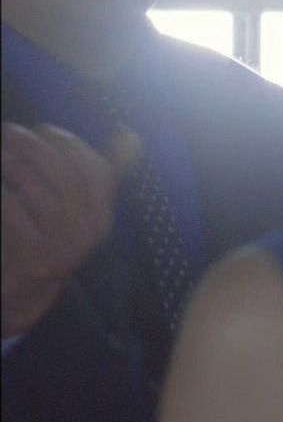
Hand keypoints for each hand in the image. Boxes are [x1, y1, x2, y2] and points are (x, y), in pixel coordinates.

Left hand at [2, 123, 139, 339]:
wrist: (26, 292)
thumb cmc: (52, 238)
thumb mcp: (82, 209)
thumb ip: (106, 172)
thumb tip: (131, 135)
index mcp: (101, 217)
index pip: (96, 173)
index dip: (71, 146)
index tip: (45, 129)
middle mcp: (88, 233)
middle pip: (67, 180)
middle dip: (38, 150)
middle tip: (12, 131)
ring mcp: (62, 248)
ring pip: (41, 196)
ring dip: (17, 167)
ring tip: (1, 152)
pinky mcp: (33, 259)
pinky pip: (18, 217)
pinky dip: (5, 195)